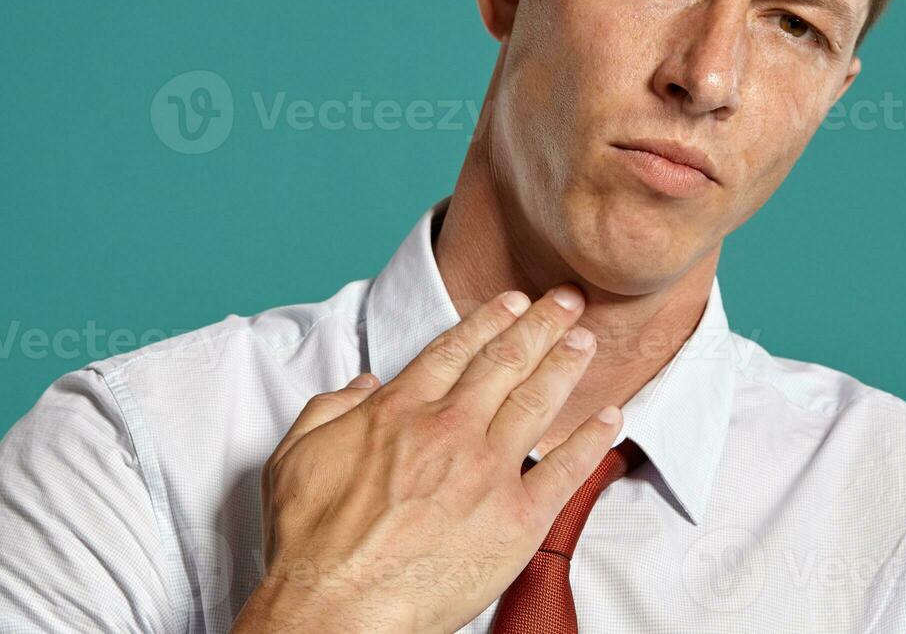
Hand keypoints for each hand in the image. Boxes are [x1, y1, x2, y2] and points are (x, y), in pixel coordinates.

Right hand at [232, 284, 619, 633]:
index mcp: (399, 411)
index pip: (454, 351)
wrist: (338, 608)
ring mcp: (487, 472)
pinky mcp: (516, 518)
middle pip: (504, 362)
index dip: (487, 321)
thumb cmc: (313, 545)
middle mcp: (449, 430)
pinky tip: (611, 419)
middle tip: (565, 301)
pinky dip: (593, 441)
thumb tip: (360, 385)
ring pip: (538, 402)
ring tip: (585, 340)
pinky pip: (566, 469)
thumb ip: (328, 409)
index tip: (511, 302)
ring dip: (565, 365)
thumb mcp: (294, 457)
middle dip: (540, 325)